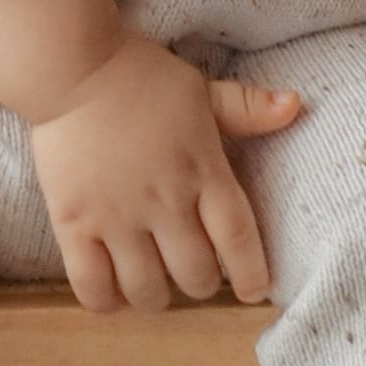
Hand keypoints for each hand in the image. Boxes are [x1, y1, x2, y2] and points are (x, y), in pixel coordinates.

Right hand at [28, 28, 305, 314]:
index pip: (238, 240)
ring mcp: (117, 216)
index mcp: (203, 170)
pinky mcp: (73, 222)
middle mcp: (165, 201)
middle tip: (192, 273)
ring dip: (156, 297)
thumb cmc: (140, 76)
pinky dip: (106, 300)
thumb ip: (245, 108)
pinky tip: (112, 291)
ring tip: (152, 284)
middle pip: (195, 275)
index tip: (254, 290)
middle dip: (200, 283)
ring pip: (147, 290)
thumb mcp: (200, 90)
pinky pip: (92, 285)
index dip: (251, 275)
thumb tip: (295, 106)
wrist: (70, 65)